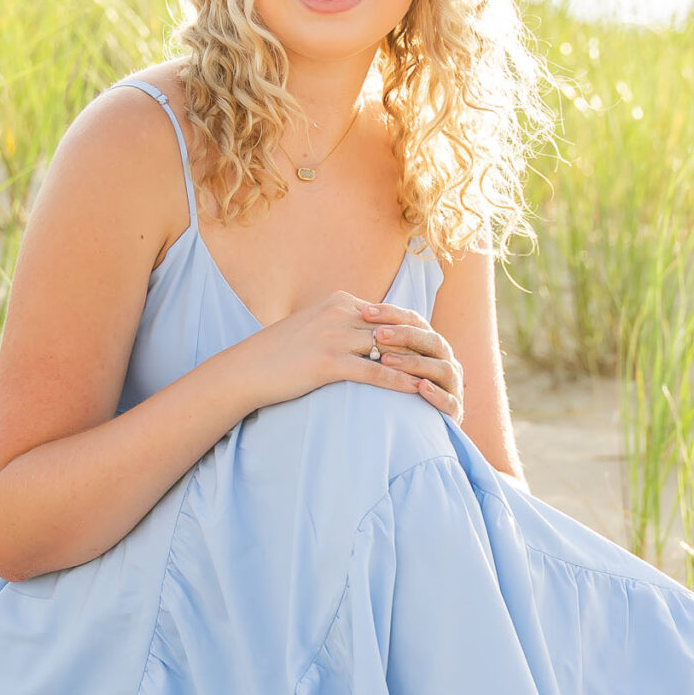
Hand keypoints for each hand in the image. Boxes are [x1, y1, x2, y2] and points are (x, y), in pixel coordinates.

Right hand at [219, 292, 457, 417]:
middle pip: (396, 329)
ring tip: (440, 379)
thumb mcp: (314, 328)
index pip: (390, 312)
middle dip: (424, 346)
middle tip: (447, 361)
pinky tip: (417, 392)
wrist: (246, 369)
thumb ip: (341, 325)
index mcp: (339, 302)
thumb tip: (367, 335)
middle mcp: (340, 314)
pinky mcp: (328, 363)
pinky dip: (400, 381)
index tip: (434, 343)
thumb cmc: (279, 353)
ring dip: (418, 365)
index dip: (415, 329)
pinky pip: (374, 373)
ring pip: (390, 350)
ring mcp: (334, 338)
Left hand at [368, 311, 462, 423]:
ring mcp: (453, 385)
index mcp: (432, 344)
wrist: (415, 427)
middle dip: (405, 335)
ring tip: (388, 361)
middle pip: (432, 340)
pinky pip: (449, 401)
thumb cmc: (396, 386)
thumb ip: (380, 341)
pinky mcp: (455, 411)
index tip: (365, 312)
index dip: (392, 314)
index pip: (415, 321)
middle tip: (378, 334)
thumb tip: (353, 314)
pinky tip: (420, 388)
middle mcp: (446, 360)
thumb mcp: (390, 360)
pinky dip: (436, 394)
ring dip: (415, 363)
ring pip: (442, 368)